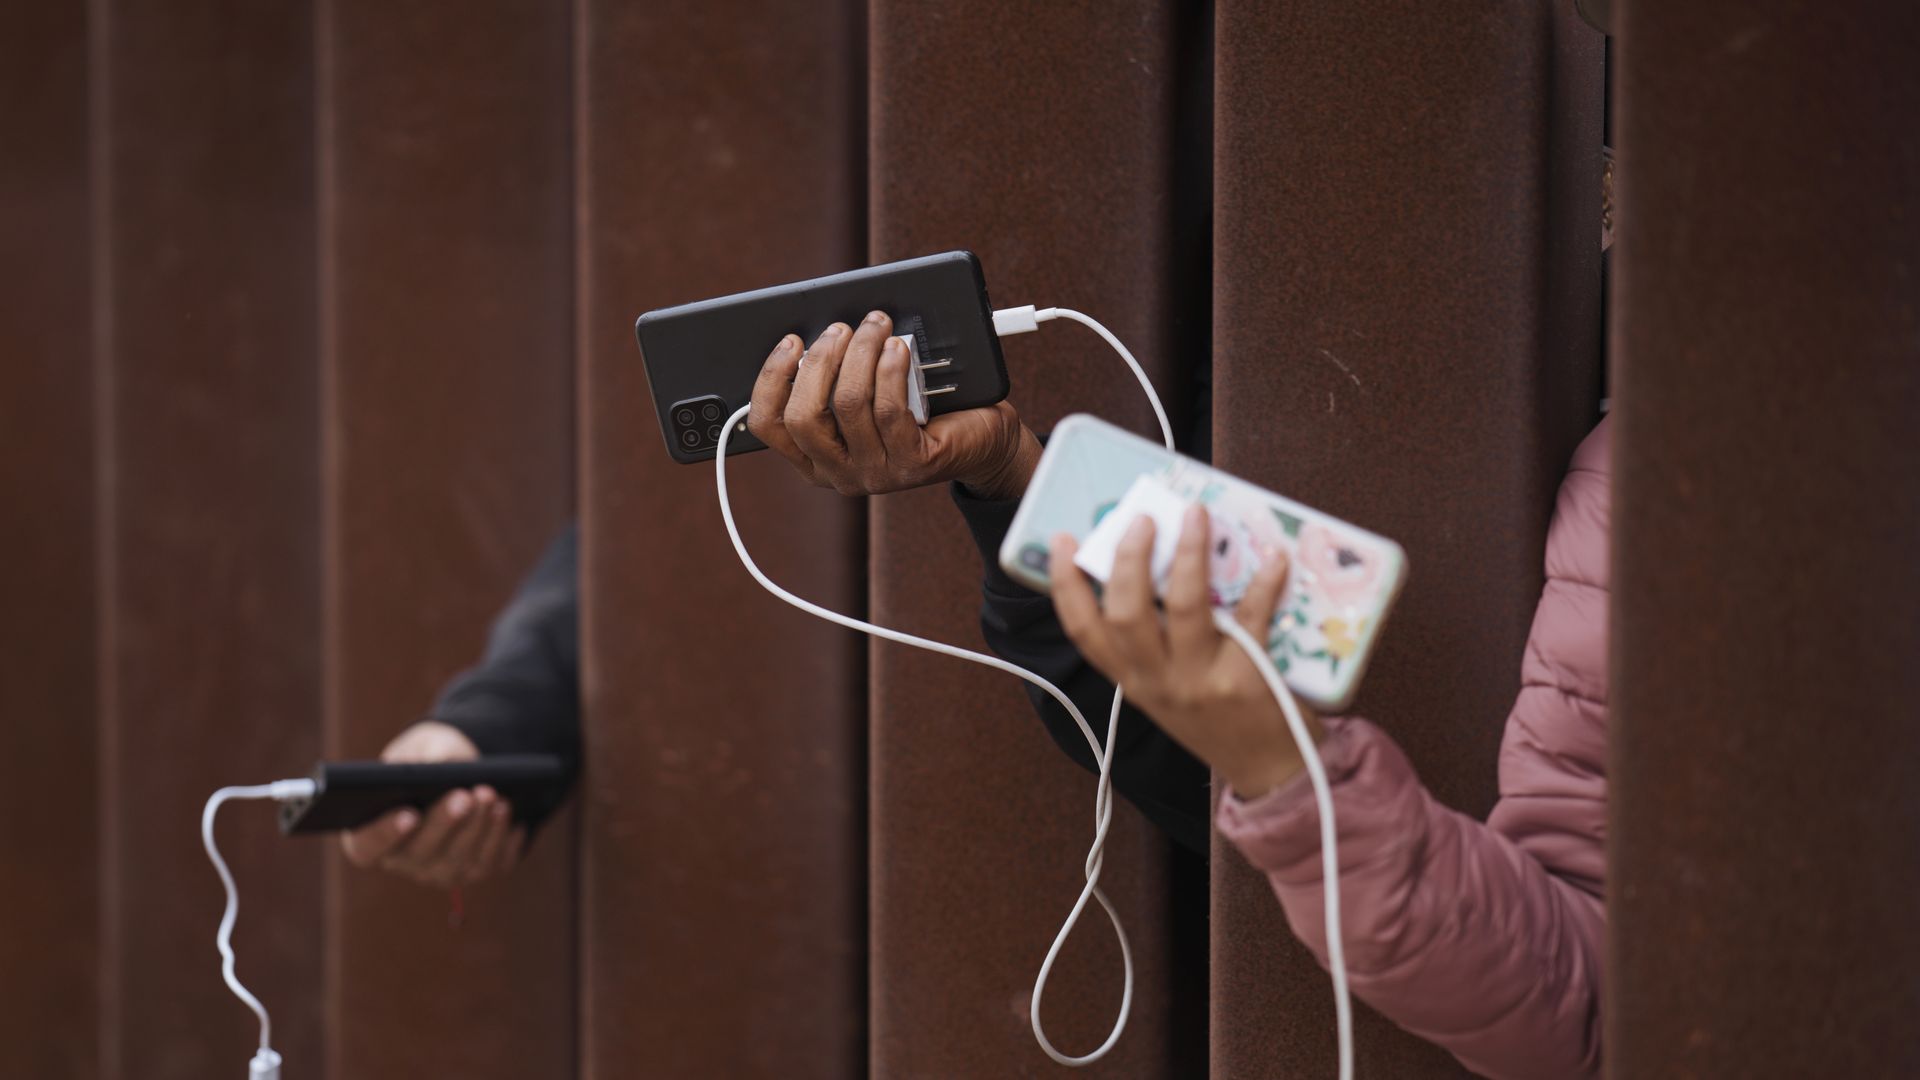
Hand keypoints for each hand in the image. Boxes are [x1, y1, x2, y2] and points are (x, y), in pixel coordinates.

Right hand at [339, 721, 526, 886]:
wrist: (462, 770)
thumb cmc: (429, 757)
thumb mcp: (422, 746)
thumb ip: (423, 755)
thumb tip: (440, 766)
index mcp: (370, 833)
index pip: (369, 846)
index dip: (386, 834)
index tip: (410, 814)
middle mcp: (403, 860)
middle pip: (421, 853)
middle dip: (445, 822)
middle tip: (464, 796)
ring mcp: (440, 871)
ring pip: (458, 860)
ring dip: (477, 827)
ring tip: (490, 795)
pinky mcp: (474, 870)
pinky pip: (490, 862)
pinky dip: (500, 838)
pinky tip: (505, 812)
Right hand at [745, 311, 1042, 499]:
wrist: (981, 439)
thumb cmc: (919, 408)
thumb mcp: (866, 394)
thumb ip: (834, 376)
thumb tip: (817, 332)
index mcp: (815, 457)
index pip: (769, 426)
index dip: (771, 379)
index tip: (791, 341)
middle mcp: (839, 472)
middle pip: (803, 417)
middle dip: (819, 361)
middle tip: (840, 328)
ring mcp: (876, 474)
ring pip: (848, 405)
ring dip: (860, 353)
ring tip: (877, 325)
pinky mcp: (912, 466)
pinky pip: (889, 411)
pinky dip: (889, 371)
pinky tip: (898, 349)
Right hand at [1048, 505, 1322, 798]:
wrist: (1272, 773)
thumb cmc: (1220, 720)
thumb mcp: (1170, 689)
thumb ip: (1158, 641)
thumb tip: (1159, 562)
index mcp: (1132, 683)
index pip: (1084, 632)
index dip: (1065, 585)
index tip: (1063, 541)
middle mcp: (1158, 683)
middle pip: (1126, 613)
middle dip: (1130, 558)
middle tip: (1143, 519)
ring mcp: (1200, 682)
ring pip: (1183, 606)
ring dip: (1188, 553)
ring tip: (1195, 516)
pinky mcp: (1246, 678)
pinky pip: (1251, 617)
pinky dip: (1264, 583)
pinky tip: (1274, 558)